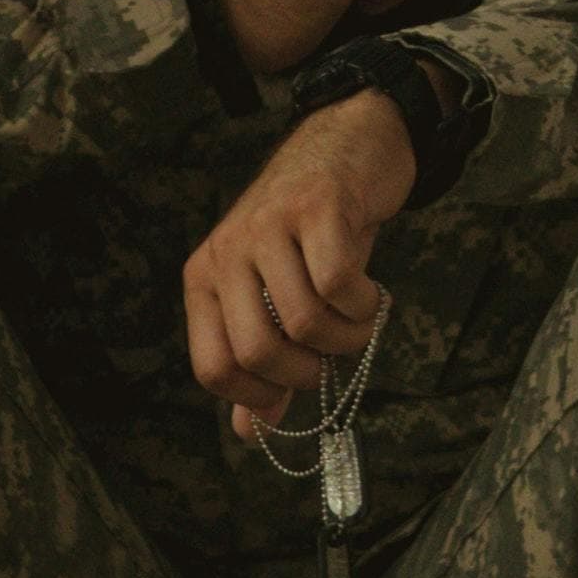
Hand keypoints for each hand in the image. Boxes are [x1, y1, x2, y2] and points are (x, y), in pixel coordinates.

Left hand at [183, 93, 418, 433]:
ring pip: (304, 321)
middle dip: (306, 373)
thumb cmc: (311, 233)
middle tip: (331, 356)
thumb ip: (261, 362)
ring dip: (347, 338)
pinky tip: (370, 294)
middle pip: (257, 350)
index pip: (213, 367)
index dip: (259, 395)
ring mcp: (269, 226)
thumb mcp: (277, 294)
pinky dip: (365, 305)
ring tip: (358, 320)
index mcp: (206, 279)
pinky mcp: (316, 207)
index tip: (294, 387)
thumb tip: (252, 433)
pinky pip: (339, 283)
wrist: (347, 144)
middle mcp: (227, 251)